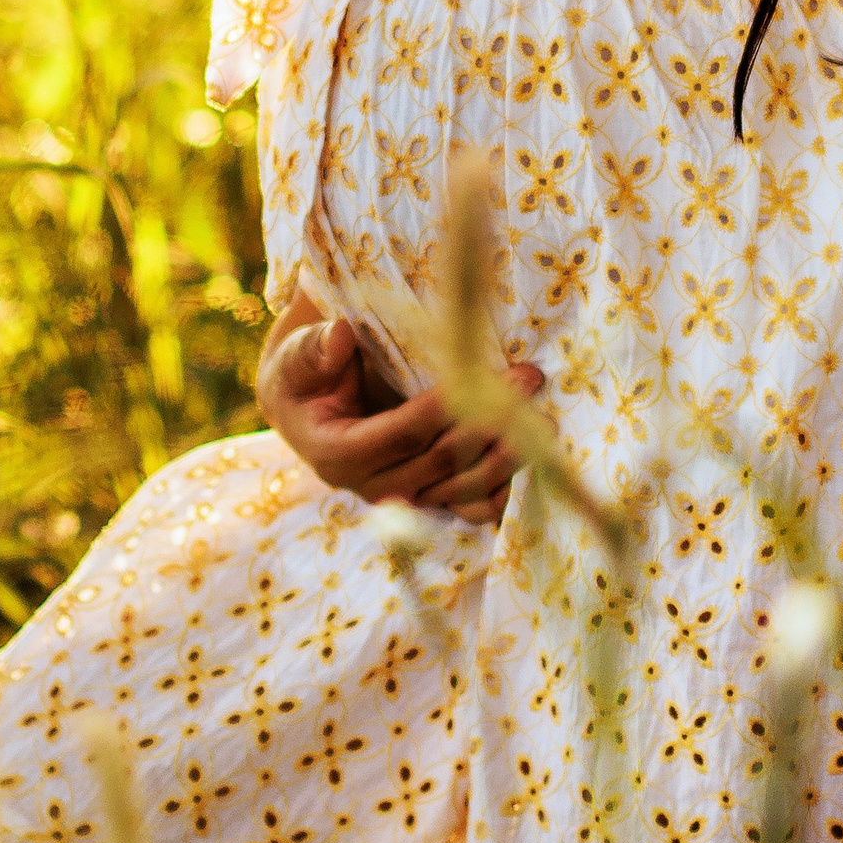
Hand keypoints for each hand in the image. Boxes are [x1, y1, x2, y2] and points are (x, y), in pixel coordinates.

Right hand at [255, 303, 535, 526]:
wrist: (308, 410)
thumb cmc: (306, 375)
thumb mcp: (298, 357)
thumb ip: (315, 349)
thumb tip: (341, 335)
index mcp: (335, 453)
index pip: (401, 433)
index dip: (444, 407)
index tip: (483, 374)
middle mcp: (371, 485)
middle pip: (439, 462)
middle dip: (488, 421)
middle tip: (529, 380)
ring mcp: (401, 498)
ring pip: (460, 489)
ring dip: (506, 459)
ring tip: (544, 422)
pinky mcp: (424, 500)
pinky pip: (466, 507)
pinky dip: (500, 493)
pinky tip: (531, 466)